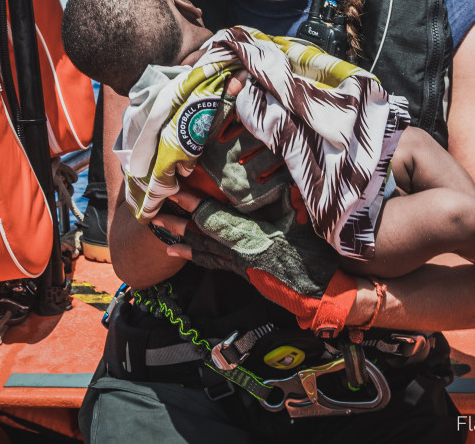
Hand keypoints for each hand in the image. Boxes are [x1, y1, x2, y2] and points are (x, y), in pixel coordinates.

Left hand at [153, 188, 357, 333]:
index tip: (173, 191)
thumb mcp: (305, 225)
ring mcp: (239, 264)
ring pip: (202, 249)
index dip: (192, 204)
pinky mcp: (243, 272)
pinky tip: (178, 252)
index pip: (214, 218)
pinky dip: (193, 254)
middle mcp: (239, 252)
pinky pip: (211, 261)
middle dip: (177, 221)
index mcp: (251, 238)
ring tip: (158, 228)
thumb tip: (284, 178)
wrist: (321, 295)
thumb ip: (291, 201)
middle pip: (201, 235)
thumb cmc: (315, 260)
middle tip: (152, 211)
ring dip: (179, 238)